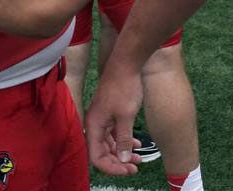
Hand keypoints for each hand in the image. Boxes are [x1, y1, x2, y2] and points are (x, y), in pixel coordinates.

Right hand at [84, 61, 145, 175]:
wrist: (127, 62)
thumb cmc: (125, 87)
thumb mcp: (126, 116)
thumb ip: (123, 139)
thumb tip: (122, 160)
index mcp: (93, 126)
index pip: (96, 157)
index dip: (112, 168)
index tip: (128, 170)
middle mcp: (94, 123)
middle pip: (102, 152)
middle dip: (118, 162)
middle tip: (135, 167)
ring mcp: (102, 118)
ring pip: (109, 143)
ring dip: (122, 152)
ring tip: (139, 158)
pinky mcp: (109, 112)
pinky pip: (113, 133)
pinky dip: (124, 140)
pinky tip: (136, 143)